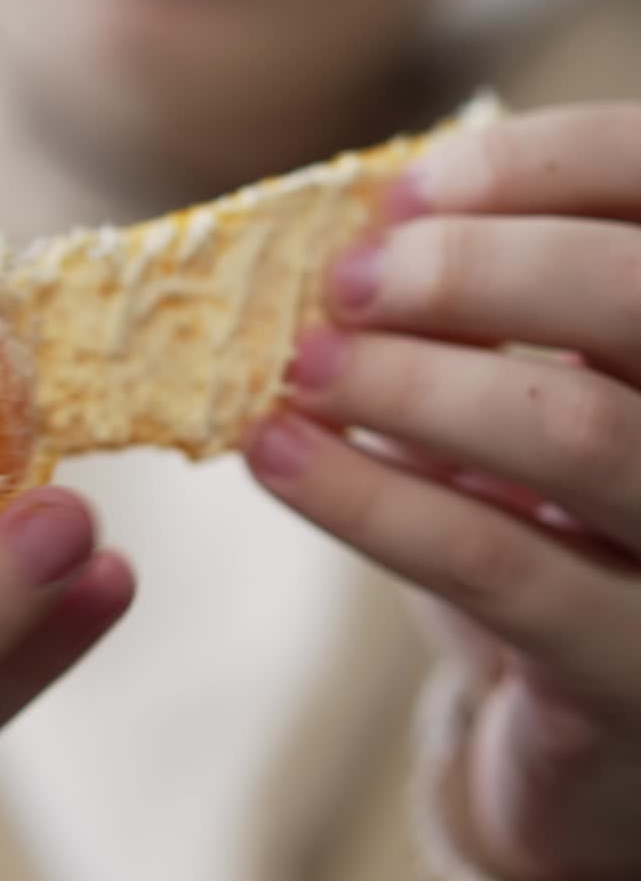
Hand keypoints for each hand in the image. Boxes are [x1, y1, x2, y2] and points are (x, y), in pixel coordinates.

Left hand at [246, 104, 640, 880]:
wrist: (573, 716)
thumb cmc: (541, 517)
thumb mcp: (515, 386)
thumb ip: (471, 305)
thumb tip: (352, 222)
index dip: (535, 164)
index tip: (400, 190)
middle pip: (634, 294)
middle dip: (469, 269)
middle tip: (344, 282)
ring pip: (573, 428)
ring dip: (408, 381)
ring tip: (300, 364)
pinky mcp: (635, 669)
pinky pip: (494, 565)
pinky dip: (368, 498)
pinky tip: (275, 454)